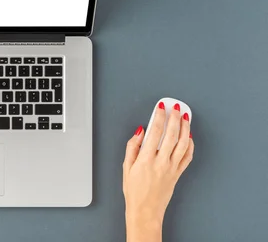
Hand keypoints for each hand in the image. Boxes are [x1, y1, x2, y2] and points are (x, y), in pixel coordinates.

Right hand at [123, 101, 194, 241]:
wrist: (145, 210)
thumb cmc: (134, 191)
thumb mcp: (126, 167)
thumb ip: (132, 147)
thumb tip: (139, 132)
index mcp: (146, 159)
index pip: (155, 132)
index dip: (159, 116)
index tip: (160, 107)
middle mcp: (161, 162)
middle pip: (172, 135)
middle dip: (174, 118)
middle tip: (175, 107)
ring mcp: (172, 168)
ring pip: (183, 143)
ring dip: (185, 128)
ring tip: (184, 117)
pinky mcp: (178, 173)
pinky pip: (188, 156)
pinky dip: (190, 144)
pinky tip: (189, 136)